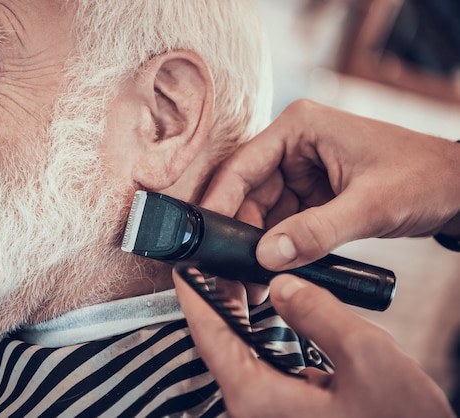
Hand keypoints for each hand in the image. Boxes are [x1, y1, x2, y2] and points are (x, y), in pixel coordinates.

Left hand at [173, 271, 454, 417]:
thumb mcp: (365, 358)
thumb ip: (317, 313)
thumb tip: (283, 285)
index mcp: (258, 397)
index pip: (209, 335)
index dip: (193, 296)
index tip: (182, 269)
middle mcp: (254, 410)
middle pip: (221, 345)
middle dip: (218, 301)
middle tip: (218, 264)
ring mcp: (270, 415)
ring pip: (244, 357)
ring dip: (242, 319)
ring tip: (245, 282)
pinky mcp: (289, 415)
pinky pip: (265, 370)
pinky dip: (265, 340)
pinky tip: (280, 320)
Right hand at [201, 100, 459, 269]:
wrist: (458, 189)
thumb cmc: (423, 176)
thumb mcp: (370, 205)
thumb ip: (317, 231)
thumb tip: (268, 256)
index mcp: (299, 128)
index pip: (242, 166)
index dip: (219, 201)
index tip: (204, 236)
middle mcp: (293, 148)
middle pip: (247, 195)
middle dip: (240, 234)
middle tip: (230, 270)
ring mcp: (300, 173)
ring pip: (262, 214)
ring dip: (257, 246)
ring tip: (253, 279)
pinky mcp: (311, 196)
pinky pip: (283, 224)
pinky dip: (278, 248)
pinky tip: (273, 270)